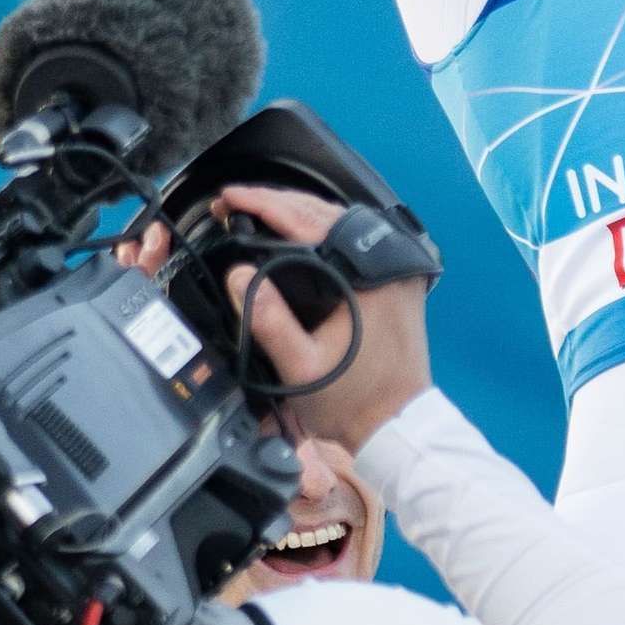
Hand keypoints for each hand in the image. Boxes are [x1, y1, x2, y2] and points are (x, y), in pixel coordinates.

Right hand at [204, 180, 434, 448]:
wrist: (397, 425)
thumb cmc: (351, 402)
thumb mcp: (299, 367)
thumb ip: (267, 319)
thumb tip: (238, 274)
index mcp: (366, 276)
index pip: (307, 221)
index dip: (262, 204)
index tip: (227, 199)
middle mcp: (387, 264)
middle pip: (325, 212)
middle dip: (276, 201)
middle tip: (233, 202)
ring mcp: (395, 271)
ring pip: (341, 222)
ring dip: (298, 213)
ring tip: (257, 211)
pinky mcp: (396, 282)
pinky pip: (353, 240)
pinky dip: (321, 231)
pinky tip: (295, 235)